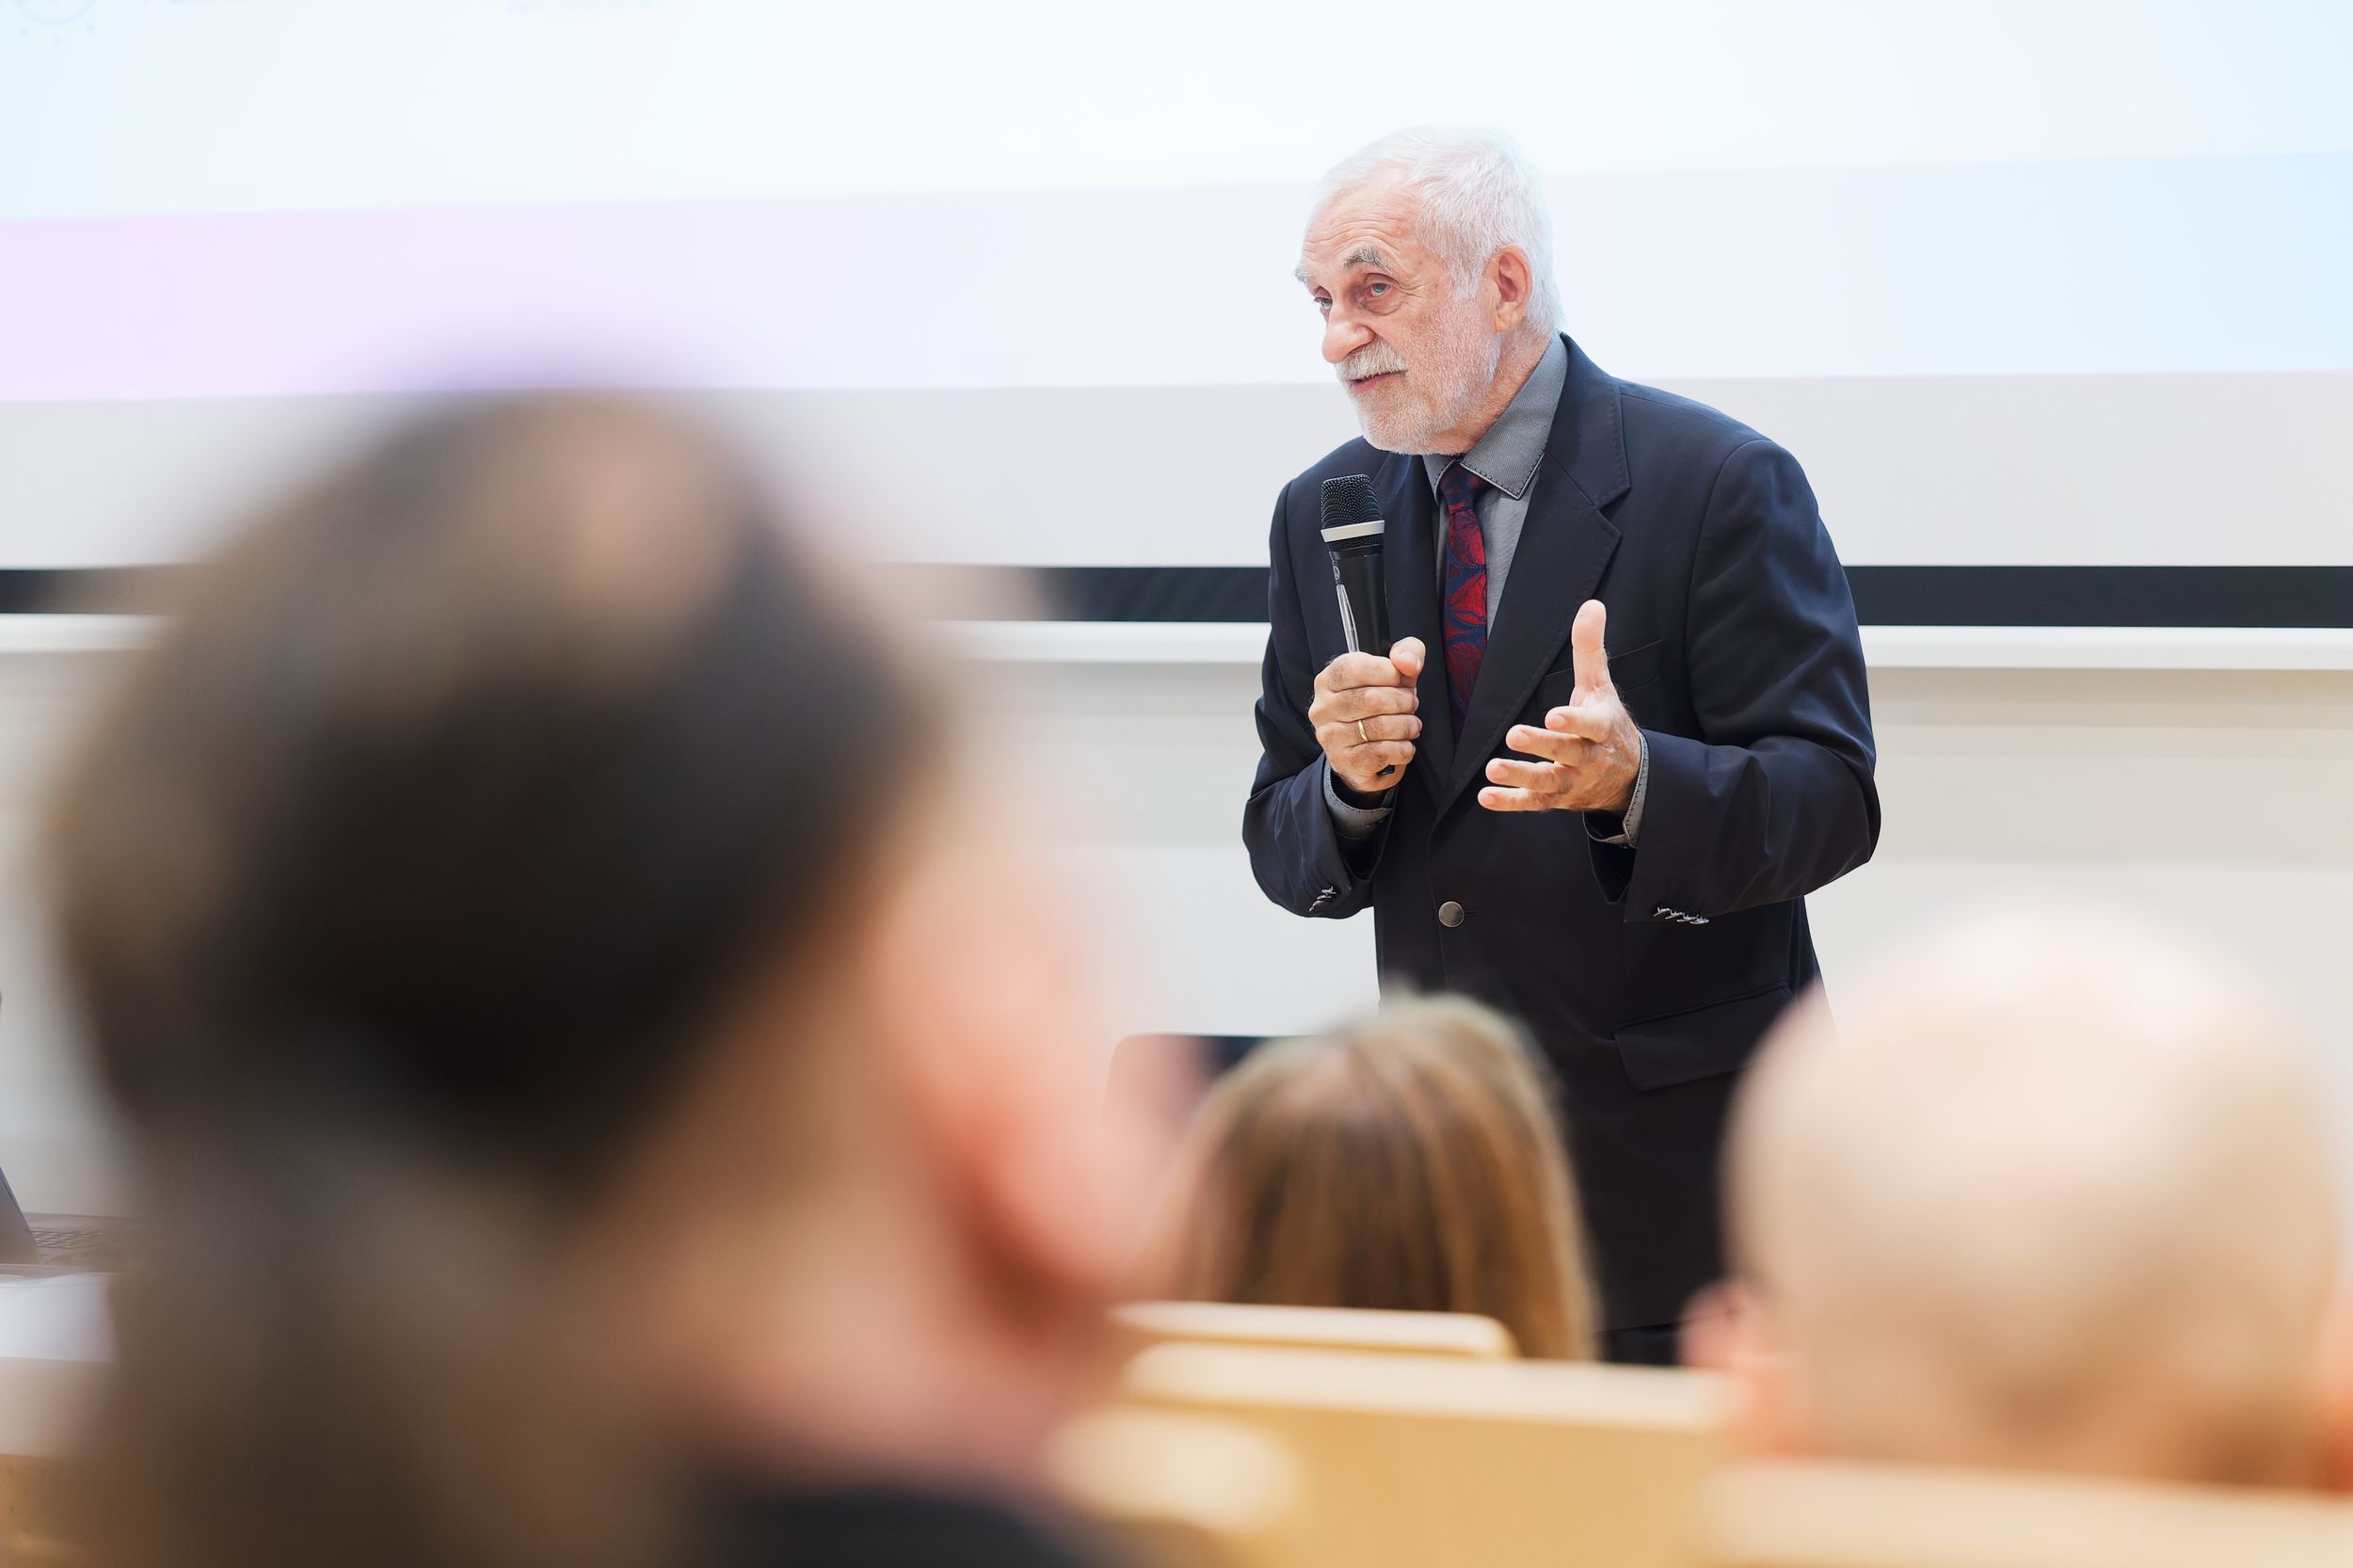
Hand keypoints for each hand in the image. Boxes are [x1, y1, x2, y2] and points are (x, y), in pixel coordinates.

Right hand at [1310, 637, 1426, 796]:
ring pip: (1380, 727)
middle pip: (1371, 698)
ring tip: (1411, 725)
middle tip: (1411, 704)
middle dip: (1403, 701)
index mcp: (1328, 679)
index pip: (1357, 667)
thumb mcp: (1394, 673)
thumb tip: (1407, 662)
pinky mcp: (1344, 761)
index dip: (1389, 672)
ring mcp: (1330, 736)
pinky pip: (1382, 752)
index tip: (1403, 680)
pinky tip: (1404, 745)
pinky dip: (1403, 749)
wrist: (1365, 755)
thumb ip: (1406, 653)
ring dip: (1407, 725)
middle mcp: (1322, 707)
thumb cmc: (1380, 706)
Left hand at [1479, 601, 1641, 813]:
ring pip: (1549, 782)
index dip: (1574, 721)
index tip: (1554, 715)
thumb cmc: (1607, 724)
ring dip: (1521, 776)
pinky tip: (1486, 797)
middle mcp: (1589, 758)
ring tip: (1493, 768)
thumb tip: (1591, 605)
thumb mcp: (1601, 687)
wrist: (1628, 777)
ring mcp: (1573, 782)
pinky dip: (1511, 802)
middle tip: (1514, 735)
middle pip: (1568, 753)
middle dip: (1543, 746)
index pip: (1591, 724)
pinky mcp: (1556, 800)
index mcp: (1601, 727)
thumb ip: (1590, 649)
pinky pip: (1533, 803)